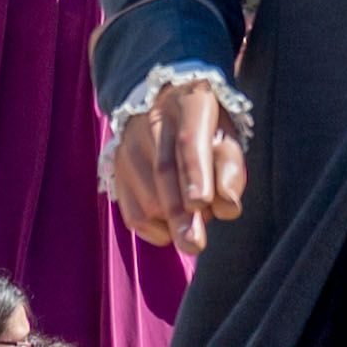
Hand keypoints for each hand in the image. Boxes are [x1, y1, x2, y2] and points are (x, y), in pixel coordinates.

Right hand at [108, 75, 248, 255]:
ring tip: (196, 214)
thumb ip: (231, 169)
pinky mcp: (115, 168)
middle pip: (163, 172)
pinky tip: (171, 227)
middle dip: (179, 214)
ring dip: (173, 220)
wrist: (166, 102)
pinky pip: (132, 212)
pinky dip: (154, 229)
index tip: (200, 203)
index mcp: (189, 104)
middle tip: (194, 244)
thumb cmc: (208, 127)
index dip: (194, 173)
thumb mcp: (228, 137)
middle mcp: (152, 120)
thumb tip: (229, 207)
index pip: (189, 141)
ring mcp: (127, 144)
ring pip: (146, 197)